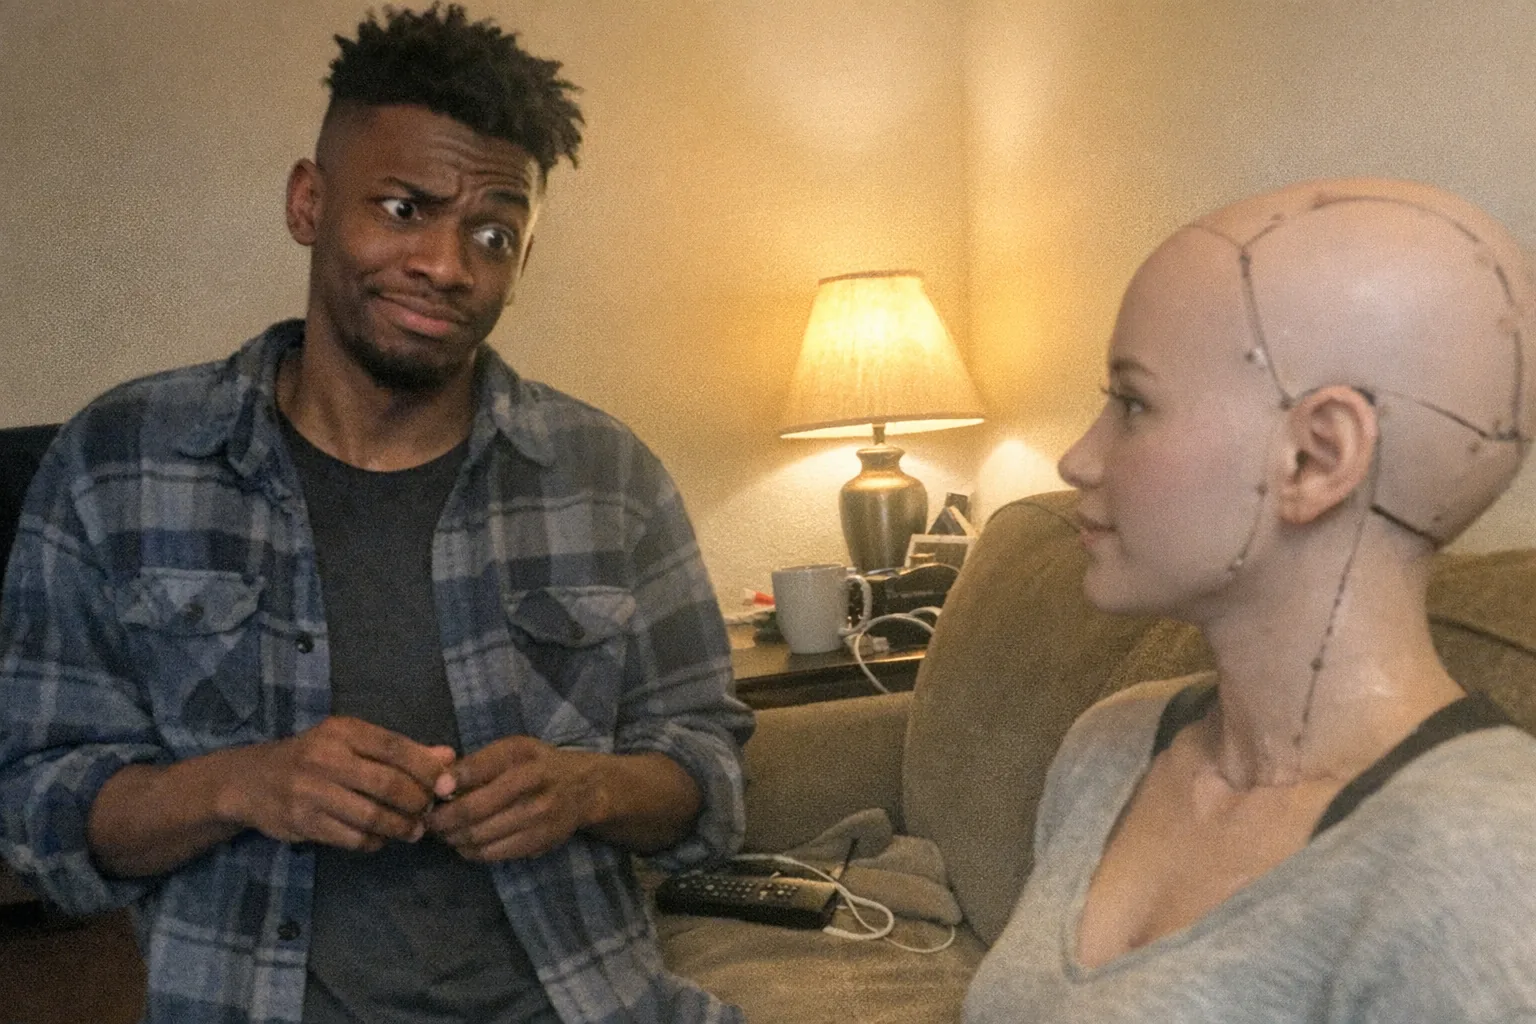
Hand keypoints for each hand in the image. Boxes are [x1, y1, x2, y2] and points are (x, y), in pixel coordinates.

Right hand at [223, 717, 455, 852]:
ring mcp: (311, 792)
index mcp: (343, 731)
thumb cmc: (314, 757)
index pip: (395, 747)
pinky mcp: (303, 822)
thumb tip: (449, 757)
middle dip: (417, 802)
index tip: (448, 786)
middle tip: (430, 813)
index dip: (426, 768)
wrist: (251, 780)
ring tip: (413, 831)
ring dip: (400, 827)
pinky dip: (374, 842)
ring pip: (371, 816)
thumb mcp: (352, 743)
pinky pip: (351, 838)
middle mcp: (326, 758)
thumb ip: (401, 750)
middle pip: (387, 784)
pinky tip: (381, 839)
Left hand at [426, 736, 600, 861]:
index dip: (446, 786)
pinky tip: (464, 843)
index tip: (431, 793)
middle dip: (443, 820)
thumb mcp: (514, 750)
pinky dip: (471, 851)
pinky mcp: (537, 844)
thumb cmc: (540, 764)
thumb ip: (478, 763)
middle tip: (429, 821)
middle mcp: (534, 791)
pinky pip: (493, 854)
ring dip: (453, 838)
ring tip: (444, 832)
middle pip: (473, 812)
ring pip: (479, 837)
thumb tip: (440, 783)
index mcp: (524, 760)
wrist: (585, 789)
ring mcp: (537, 821)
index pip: (476, 772)